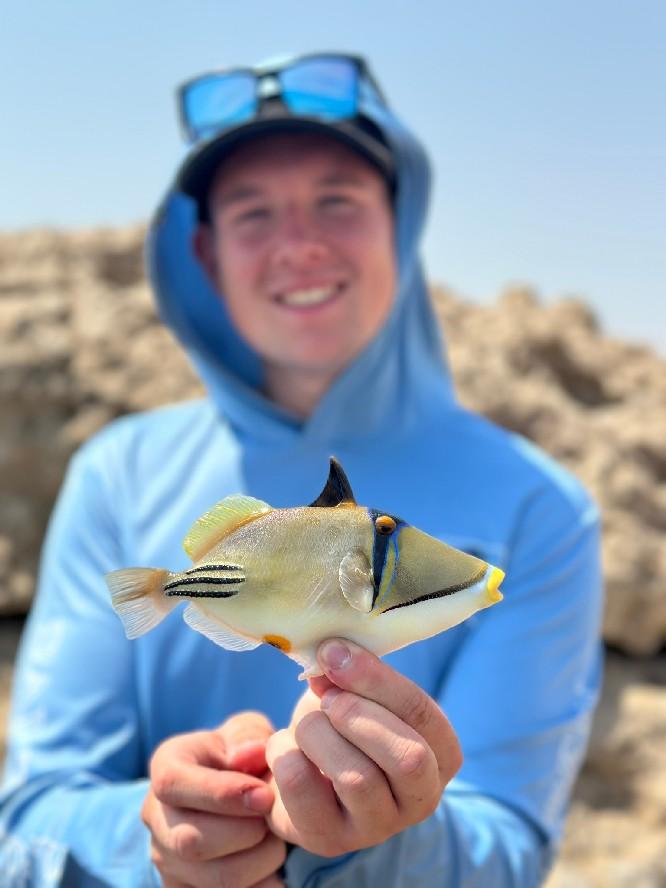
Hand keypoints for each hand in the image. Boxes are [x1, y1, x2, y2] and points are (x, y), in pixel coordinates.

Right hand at [142, 712, 286, 886]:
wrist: (226, 793)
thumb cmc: (239, 756)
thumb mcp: (244, 732)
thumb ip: (248, 736)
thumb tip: (250, 754)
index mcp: (166, 767)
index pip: (173, 784)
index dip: (221, 794)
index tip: (264, 796)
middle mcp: (156, 816)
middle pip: (192, 841)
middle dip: (247, 833)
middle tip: (274, 820)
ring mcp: (166, 858)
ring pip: (214, 878)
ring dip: (260, 861)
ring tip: (276, 841)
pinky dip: (260, 886)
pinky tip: (273, 869)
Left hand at [265, 639, 461, 857]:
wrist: (302, 775)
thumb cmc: (342, 726)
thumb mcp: (359, 693)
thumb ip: (354, 674)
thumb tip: (332, 653)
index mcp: (441, 754)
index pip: (423, 714)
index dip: (376, 679)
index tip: (333, 653)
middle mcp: (421, 799)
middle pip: (408, 757)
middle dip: (357, 713)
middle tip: (326, 697)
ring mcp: (378, 826)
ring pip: (357, 778)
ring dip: (318, 733)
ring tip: (306, 724)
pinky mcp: (330, 839)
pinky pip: (303, 788)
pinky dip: (284, 751)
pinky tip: (286, 747)